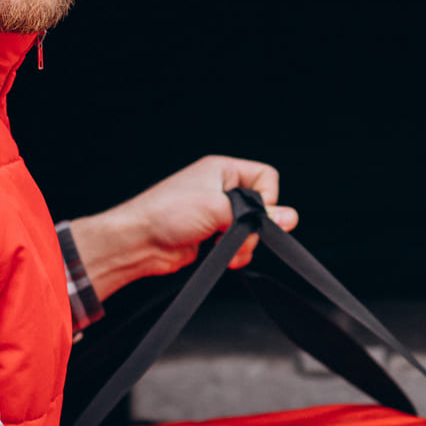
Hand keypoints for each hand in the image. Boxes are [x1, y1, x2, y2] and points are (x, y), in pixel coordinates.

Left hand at [67, 155, 298, 299]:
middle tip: (236, 232)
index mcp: (223, 170)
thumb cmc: (165, 213)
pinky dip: (234, 255)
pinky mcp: (212, 237)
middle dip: (252, 227)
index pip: (266, 178)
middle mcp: (221, 190)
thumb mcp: (217, 208)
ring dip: (243, 245)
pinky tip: (219, 255)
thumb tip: (287, 218)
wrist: (138, 242)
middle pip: (262, 208)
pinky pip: (239, 247)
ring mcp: (217, 215)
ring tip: (221, 246)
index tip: (255, 213)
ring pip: (252, 232)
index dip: (267, 198)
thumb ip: (256, 215)